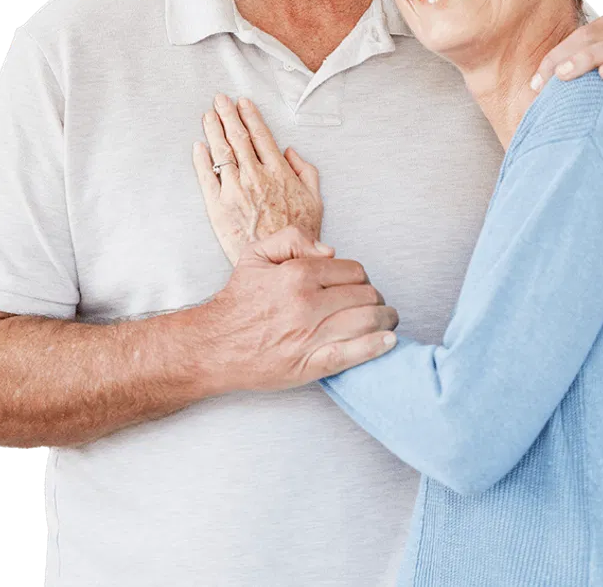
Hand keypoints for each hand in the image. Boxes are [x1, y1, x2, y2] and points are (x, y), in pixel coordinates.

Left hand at [192, 95, 323, 265]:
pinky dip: (201, 159)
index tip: (242, 102)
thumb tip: (290, 152)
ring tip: (208, 115)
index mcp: (278, 172)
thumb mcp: (315, 199)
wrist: (280, 263)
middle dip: (227, 114)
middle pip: (238, 138)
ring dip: (213, 129)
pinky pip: (206, 177)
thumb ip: (305, 171)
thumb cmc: (299, 234)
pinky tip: (198, 146)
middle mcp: (255, 177)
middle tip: (219, 99)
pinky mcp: (218, 207)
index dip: (250, 116)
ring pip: (221, 152)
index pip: (261, 136)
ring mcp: (235, 191)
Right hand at [203, 225, 398, 392]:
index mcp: (298, 274)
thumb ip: (292, 238)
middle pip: (365, 295)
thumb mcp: (255, 254)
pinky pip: (355, 353)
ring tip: (388, 320)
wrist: (214, 345)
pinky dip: (377, 346)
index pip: (353, 270)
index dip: (361, 277)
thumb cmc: (238, 301)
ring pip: (367, 321)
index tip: (360, 285)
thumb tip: (330, 251)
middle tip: (375, 303)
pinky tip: (388, 341)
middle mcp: (307, 303)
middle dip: (376, 298)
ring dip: (385, 319)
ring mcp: (311, 335)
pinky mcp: (311, 364)